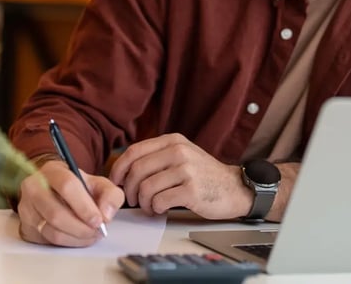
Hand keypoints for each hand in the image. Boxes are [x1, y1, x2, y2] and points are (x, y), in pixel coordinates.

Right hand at [16, 160, 123, 246]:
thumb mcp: (98, 183)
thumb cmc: (77, 186)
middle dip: (82, 228)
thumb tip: (106, 215)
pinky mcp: (26, 226)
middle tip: (98, 231)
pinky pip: (48, 241)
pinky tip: (80, 238)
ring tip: (92, 235)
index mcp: (52, 171)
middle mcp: (34, 188)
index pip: (66, 186)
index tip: (99, 220)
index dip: (84, 206)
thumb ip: (110, 195)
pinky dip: (69, 243)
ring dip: (77, 238)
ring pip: (52, 231)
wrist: (53, 189)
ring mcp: (27, 208)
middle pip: (56, 214)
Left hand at [109, 133, 251, 218]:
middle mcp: (178, 151)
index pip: (133, 152)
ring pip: (146, 188)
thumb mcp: (181, 155)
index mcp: (172, 141)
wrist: (234, 188)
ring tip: (150, 207)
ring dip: (143, 203)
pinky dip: (155, 209)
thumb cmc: (203, 175)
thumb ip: (156, 157)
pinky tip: (161, 209)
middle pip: (137, 171)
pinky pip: (160, 201)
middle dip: (129, 190)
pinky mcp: (192, 190)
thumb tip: (123, 171)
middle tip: (133, 200)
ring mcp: (186, 170)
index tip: (115, 183)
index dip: (118, 169)